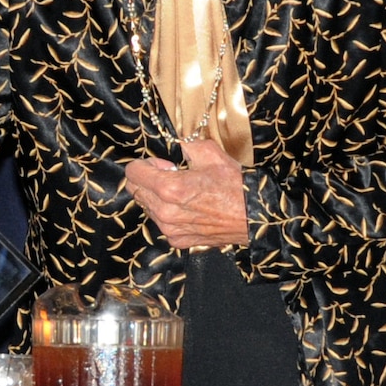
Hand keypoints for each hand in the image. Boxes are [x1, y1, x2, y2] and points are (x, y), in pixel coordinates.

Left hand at [123, 137, 248, 249]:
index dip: (145, 163)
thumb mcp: (210, 153)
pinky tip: (188, 207)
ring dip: (157, 196)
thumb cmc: (235, 186)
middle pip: (135, 190)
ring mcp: (170, 229)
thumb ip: (186, 145)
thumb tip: (176, 144)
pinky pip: (161, 222)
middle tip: (172, 175)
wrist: (253, 217)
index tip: (164, 164)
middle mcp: (165, 212)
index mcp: (170, 188)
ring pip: (147, 207)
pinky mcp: (177, 240)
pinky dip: (168, 212)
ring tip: (183, 192)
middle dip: (148, 179)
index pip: (132, 173)